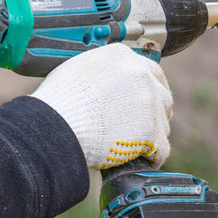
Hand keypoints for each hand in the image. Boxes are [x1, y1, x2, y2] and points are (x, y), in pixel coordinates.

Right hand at [31, 43, 172, 169]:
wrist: (53, 127)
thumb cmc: (58, 103)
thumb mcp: (80, 70)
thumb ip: (106, 73)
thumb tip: (113, 83)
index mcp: (123, 57)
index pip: (152, 72)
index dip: (150, 91)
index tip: (145, 104)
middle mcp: (141, 75)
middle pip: (162, 97)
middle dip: (154, 113)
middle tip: (139, 127)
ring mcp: (149, 102)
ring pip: (163, 123)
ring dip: (152, 135)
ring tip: (130, 145)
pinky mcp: (151, 131)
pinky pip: (161, 148)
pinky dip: (152, 157)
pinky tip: (140, 160)